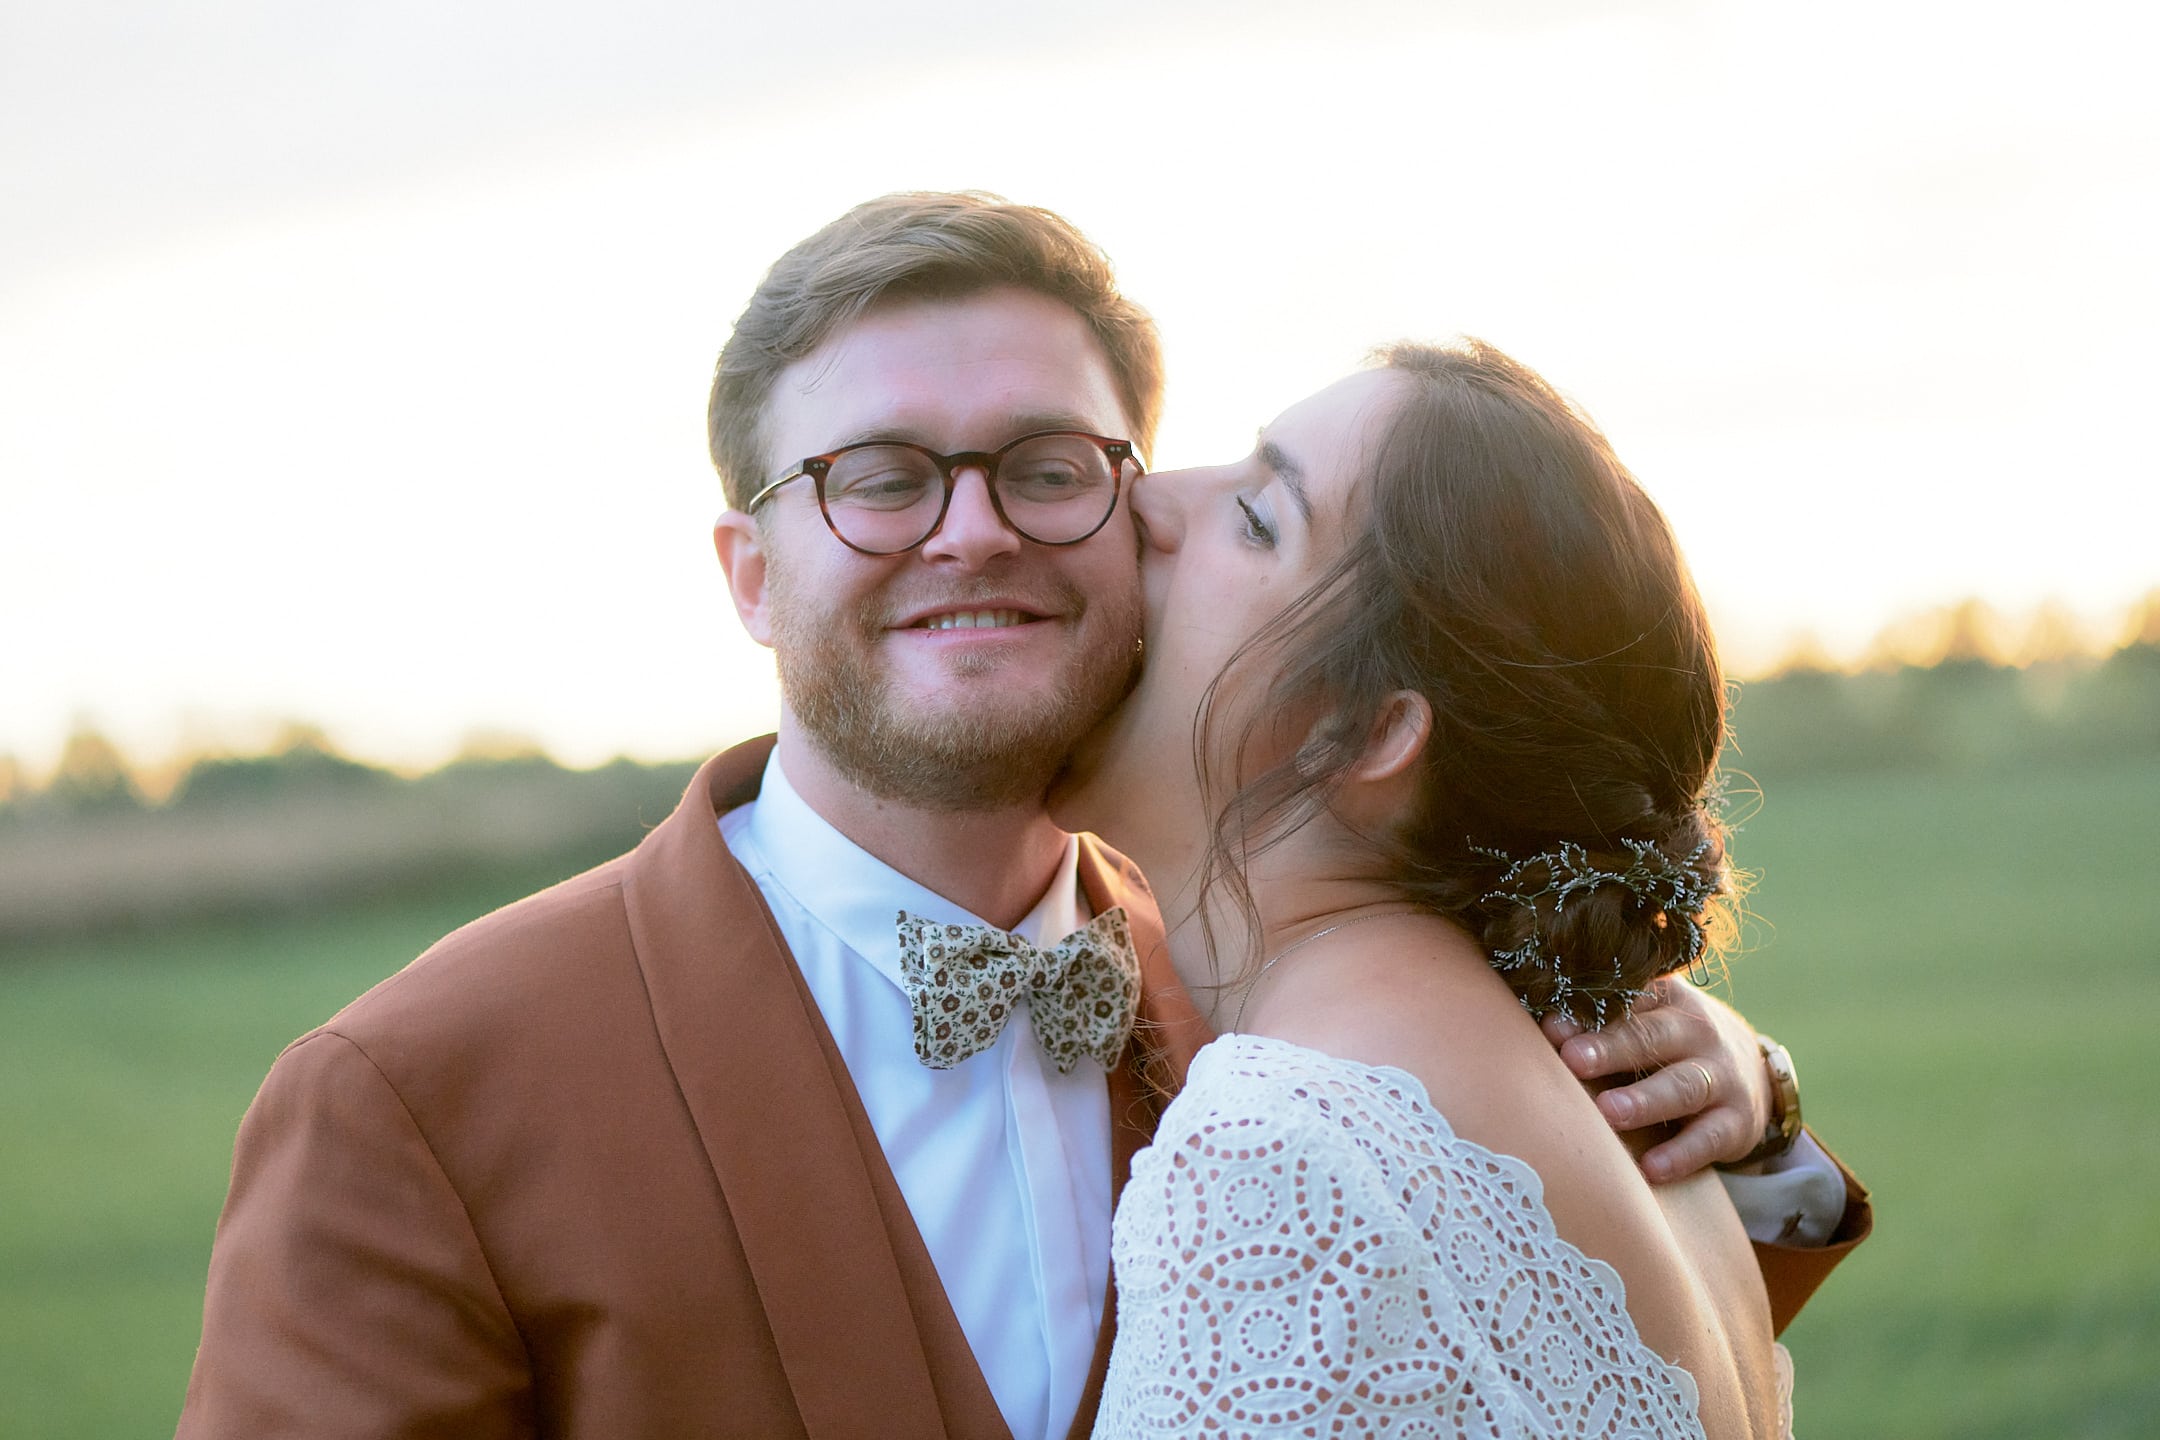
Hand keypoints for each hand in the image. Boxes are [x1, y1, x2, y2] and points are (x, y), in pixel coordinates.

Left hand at [1541, 977, 1771, 1183]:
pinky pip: (1710, 1138)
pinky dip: (1681, 1154)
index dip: (1590, 1012)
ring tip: (1608, 1112)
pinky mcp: (1737, 1122)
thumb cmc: (1666, 1046)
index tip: (1551, 1026)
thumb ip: (1596, 1024)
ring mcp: (1722, 1076)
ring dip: (1645, 1100)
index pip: (1629, 999)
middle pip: (1653, 1037)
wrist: (1747, 1074)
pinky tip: (1651, 1168)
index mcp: (1666, 998)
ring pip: (1683, 1086)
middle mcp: (1698, 1032)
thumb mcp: (1642, 1023)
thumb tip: (1534, 1026)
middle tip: (1572, 1059)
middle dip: (1611, 1048)